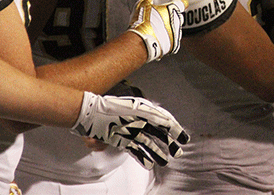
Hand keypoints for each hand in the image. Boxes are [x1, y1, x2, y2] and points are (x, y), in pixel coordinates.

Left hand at [71, 91, 189, 168]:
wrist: (90, 114)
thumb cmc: (111, 108)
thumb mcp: (134, 108)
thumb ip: (151, 114)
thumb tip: (167, 121)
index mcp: (144, 111)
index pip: (164, 120)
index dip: (175, 129)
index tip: (184, 138)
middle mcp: (140, 121)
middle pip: (158, 133)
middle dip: (169, 143)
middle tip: (178, 152)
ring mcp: (131, 131)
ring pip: (148, 144)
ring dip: (157, 152)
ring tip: (165, 161)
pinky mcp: (121, 140)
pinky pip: (135, 150)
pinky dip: (143, 157)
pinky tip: (149, 164)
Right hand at [128, 0, 187, 61]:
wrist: (141, 43)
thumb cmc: (142, 23)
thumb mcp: (143, 4)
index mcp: (171, 10)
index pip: (182, 3)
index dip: (183, 1)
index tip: (184, 1)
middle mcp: (176, 21)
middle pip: (179, 16)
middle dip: (173, 16)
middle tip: (164, 16)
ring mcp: (176, 34)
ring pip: (177, 29)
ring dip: (170, 28)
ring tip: (159, 29)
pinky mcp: (173, 45)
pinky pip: (174, 41)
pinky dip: (168, 39)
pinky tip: (160, 39)